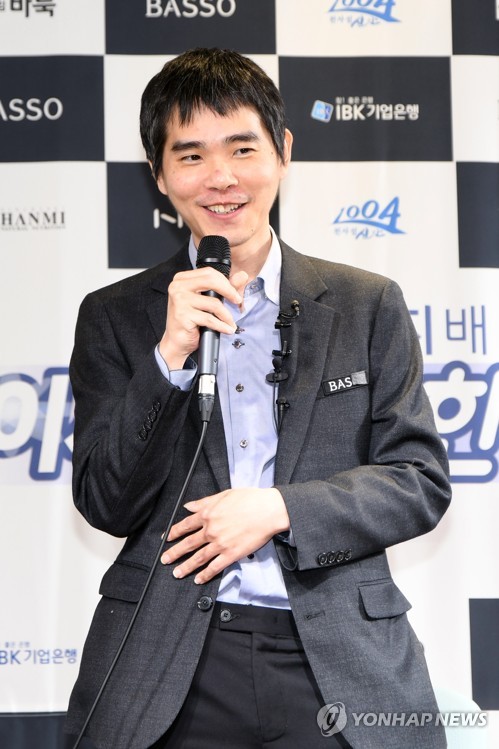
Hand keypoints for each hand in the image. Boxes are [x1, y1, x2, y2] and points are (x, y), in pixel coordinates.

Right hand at [159, 267, 247, 369]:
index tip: (234, 293)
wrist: (176, 341)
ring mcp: (179, 301)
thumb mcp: (207, 300)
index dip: (225, 282)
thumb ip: (224, 287)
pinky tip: (227, 329)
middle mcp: (178, 287)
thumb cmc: (190, 321)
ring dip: (227, 316)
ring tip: (231, 323)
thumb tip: (242, 275)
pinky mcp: (183, 315)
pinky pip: (209, 319)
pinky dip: (222, 326)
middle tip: (237, 301)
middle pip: (211, 281)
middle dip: (229, 291)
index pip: (209, 272)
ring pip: (213, 303)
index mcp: (181, 279)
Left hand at [161, 488, 289, 583]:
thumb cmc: (249, 499)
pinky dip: (205, 575)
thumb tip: (189, 505)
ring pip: (198, 558)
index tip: (167, 538)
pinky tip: (199, 579)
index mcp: (207, 514)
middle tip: (165, 559)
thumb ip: (204, 502)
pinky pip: (215, 567)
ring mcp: (220, 543)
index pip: (185, 525)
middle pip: (188, 544)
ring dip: (186, 567)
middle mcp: (210, 530)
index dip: (174, 532)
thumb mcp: (223, 495)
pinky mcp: (231, 554)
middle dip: (174, 553)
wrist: (268, 510)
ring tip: (177, 573)